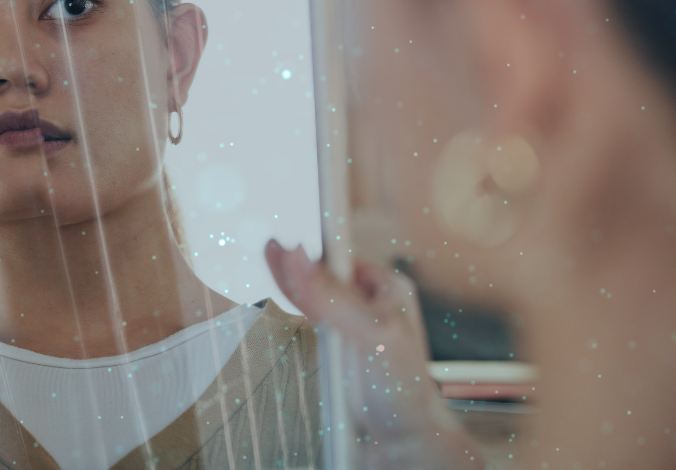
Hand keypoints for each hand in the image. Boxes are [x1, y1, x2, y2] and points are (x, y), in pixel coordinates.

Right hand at [264, 241, 484, 468]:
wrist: (405, 440)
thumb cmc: (403, 387)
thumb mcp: (371, 332)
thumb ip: (333, 296)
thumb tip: (300, 258)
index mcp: (387, 288)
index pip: (342, 257)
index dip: (313, 247)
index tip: (288, 236)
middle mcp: (370, 302)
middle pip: (324, 274)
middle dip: (298, 263)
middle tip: (271, 246)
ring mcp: (352, 325)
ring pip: (315, 295)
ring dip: (293, 282)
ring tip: (272, 257)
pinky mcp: (338, 347)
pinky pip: (313, 319)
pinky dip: (297, 306)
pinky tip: (286, 291)